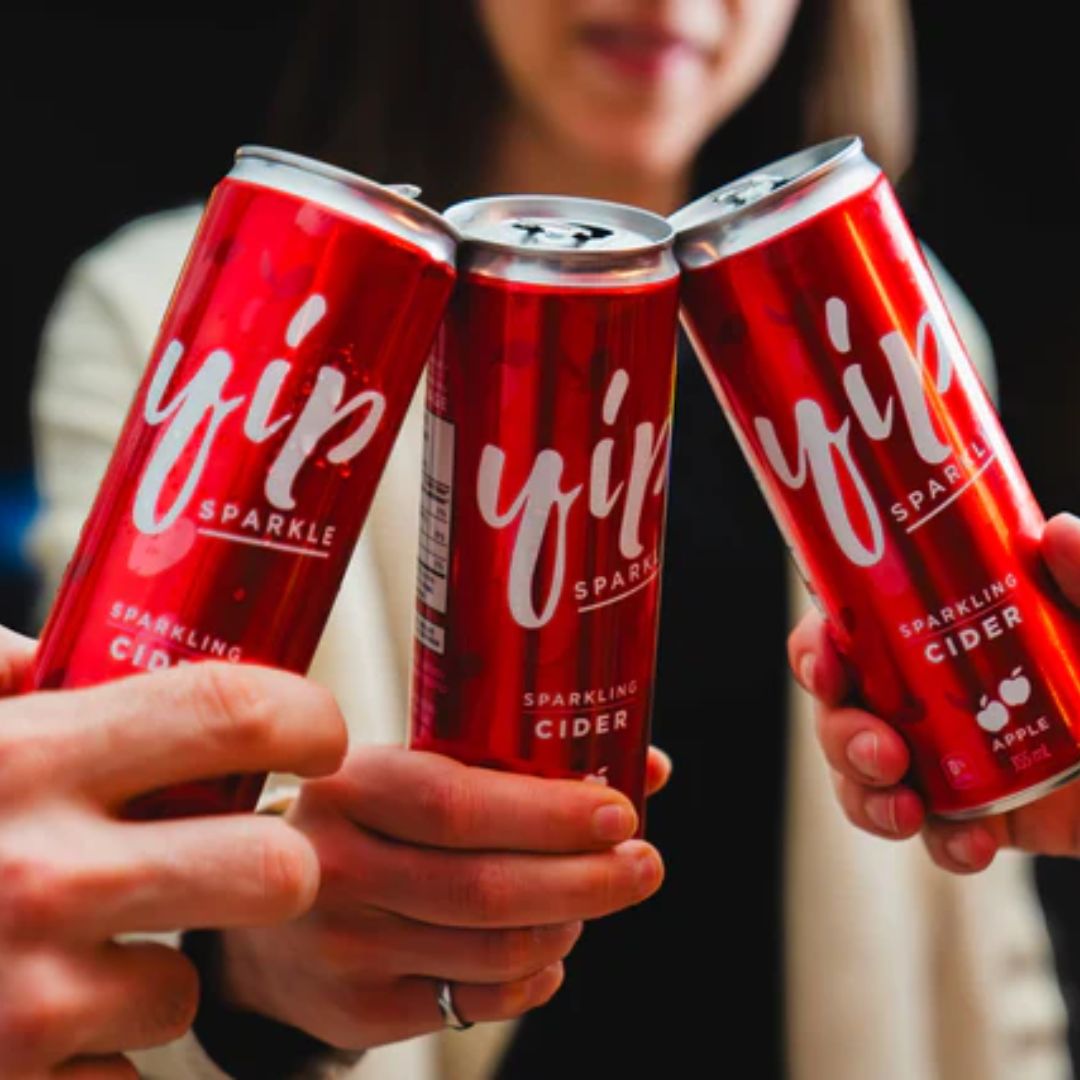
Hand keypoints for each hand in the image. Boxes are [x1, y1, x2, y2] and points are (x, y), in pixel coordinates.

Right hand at [0, 636, 346, 1078]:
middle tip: (239, 857)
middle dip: (272, 866)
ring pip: (187, 985)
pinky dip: (91, 1055)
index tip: (319, 736)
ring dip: (156, 970)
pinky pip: (119, 1076)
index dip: (305, 717)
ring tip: (82, 949)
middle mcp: (40, 874)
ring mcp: (26, 1000)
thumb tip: (53, 653)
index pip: (232, 711)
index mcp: (25, 757)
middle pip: (274, 867)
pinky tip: (27, 1023)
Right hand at [215, 745, 670, 1049]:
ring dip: (565, 924)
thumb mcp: (413, 771)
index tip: (620, 812)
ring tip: (594, 897)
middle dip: (585, 879)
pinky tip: (549, 947)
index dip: (547, 813)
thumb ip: (520, 764)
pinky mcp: (358, 1010)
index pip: (458, 802)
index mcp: (352, 785)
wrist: (262, 915)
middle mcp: (336, 867)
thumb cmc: (366, 825)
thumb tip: (648, 764)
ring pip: (492, 951)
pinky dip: (533, 977)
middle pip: (486, 887)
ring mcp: (344, 946)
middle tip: (645, 864)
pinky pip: (476, 1003)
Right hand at [789, 512, 1079, 873]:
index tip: (826, 666)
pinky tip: (972, 845)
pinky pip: (934, 835)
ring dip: (865, 794)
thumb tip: (1055, 531)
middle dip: (839, 733)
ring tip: (906, 809)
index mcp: (948, 633)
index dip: (818, 647)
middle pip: (846, 708)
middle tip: (880, 751)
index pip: (858, 628)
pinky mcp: (986, 813)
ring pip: (867, 775)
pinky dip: (939, 844)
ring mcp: (955, 754)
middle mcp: (937, 690)